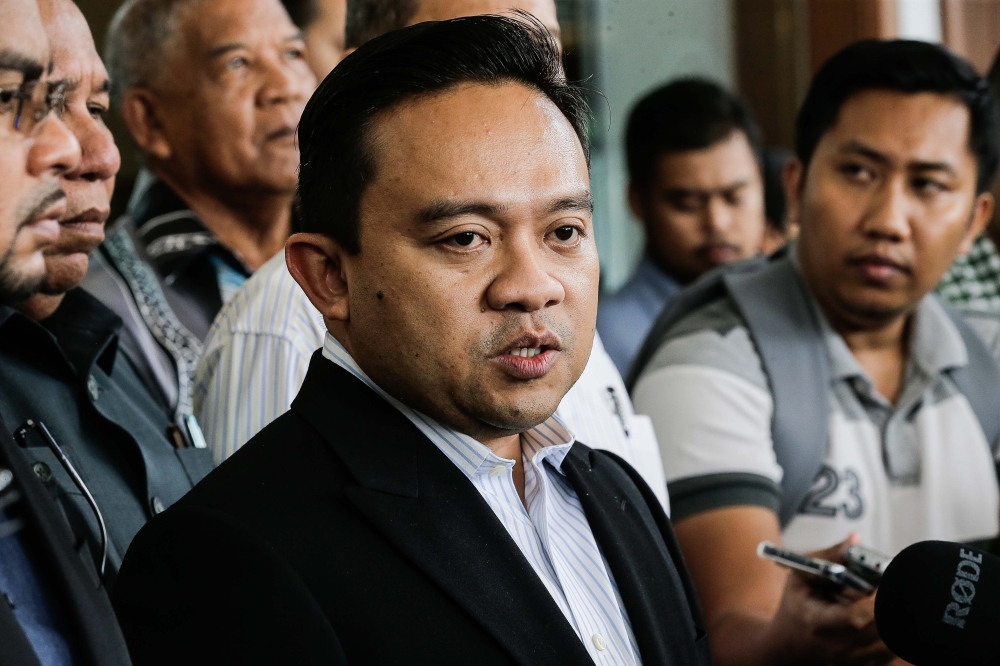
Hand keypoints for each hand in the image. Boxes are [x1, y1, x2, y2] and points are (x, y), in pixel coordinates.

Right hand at [763, 535, 895, 665]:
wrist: (789, 643)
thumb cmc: (796, 604)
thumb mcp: (801, 575)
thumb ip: (829, 556)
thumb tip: (855, 540)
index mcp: (817, 623)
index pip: (856, 617)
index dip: (876, 601)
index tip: (886, 580)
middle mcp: (836, 647)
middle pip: (880, 629)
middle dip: (890, 603)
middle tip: (892, 584)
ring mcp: (853, 661)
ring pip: (891, 641)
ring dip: (893, 616)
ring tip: (880, 599)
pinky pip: (893, 649)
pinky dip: (893, 629)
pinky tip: (880, 615)